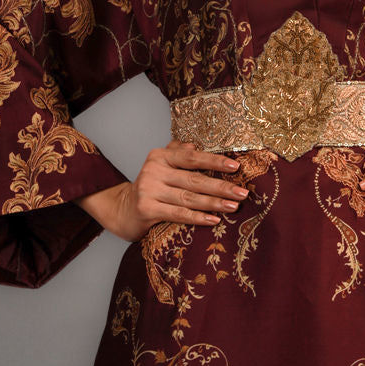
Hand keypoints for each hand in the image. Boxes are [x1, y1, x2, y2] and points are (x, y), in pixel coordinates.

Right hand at [75, 140, 248, 240]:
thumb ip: (178, 153)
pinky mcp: (146, 209)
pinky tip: (214, 220)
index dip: (214, 162)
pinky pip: (178, 214)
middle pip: (194, 179)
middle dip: (221, 186)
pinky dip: (198, 217)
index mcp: (160, 156)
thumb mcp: (162, 166)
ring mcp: (149, 190)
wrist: (122, 209)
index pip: (192, 158)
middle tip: (242, 193)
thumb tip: (196, 145)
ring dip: (214, 203)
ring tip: (234, 206)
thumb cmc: (150, 187)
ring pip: (189, 198)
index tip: (236, 167)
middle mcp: (153, 170)